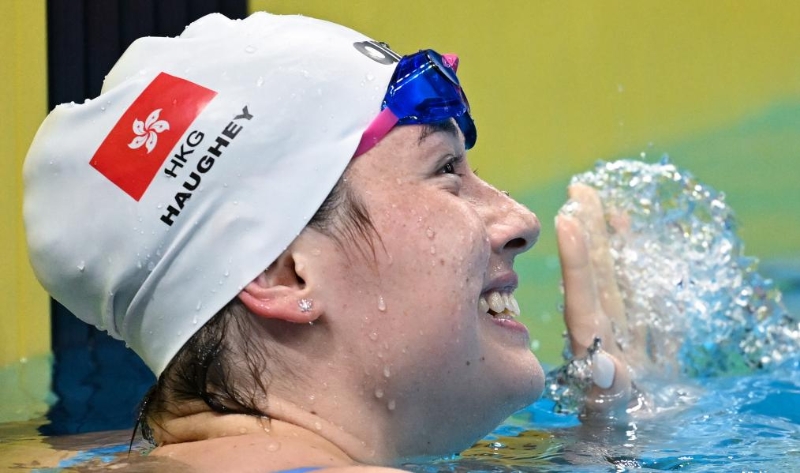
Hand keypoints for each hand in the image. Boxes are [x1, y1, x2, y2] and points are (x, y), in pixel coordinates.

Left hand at [555, 183, 634, 416]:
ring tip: (606, 204)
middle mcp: (605, 324)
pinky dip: (641, 263)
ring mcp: (625, 325)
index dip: (576, 255)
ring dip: (613, 240)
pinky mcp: (646, 331)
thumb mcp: (609, 404)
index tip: (566, 217)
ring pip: (619, 273)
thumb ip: (609, 384)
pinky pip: (644, 290)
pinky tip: (632, 237)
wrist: (628, 430)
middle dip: (590, 230)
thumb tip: (607, 366)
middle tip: (580, 189)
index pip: (581, 290)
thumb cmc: (612, 419)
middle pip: (598, 270)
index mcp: (591, 339)